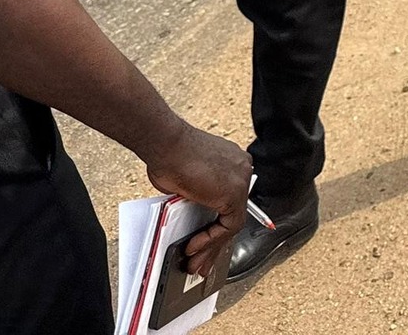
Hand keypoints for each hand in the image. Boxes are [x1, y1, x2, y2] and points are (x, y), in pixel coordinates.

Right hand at [141, 122, 252, 277]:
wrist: (166, 144)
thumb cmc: (168, 155)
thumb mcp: (185, 180)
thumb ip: (194, 196)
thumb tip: (190, 216)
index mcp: (232, 163)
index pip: (229, 200)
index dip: (216, 224)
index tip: (203, 240)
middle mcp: (241, 168)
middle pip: (232, 213)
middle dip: (215, 241)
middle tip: (202, 261)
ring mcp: (241, 179)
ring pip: (232, 222)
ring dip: (212, 246)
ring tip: (196, 263)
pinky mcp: (235, 193)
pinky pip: (229, 226)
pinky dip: (211, 240)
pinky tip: (195, 248)